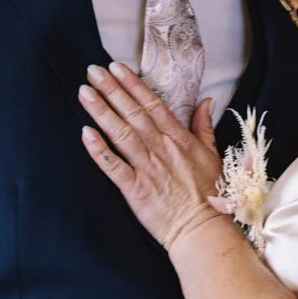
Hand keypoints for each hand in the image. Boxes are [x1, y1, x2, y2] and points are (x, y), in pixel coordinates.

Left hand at [78, 63, 227, 249]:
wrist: (203, 230)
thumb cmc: (210, 194)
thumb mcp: (213, 155)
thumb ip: (204, 127)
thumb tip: (206, 101)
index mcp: (180, 139)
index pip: (152, 105)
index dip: (133, 85)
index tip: (117, 68)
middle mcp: (161, 149)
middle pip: (132, 113)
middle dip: (111, 90)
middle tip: (93, 71)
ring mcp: (147, 168)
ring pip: (120, 134)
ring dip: (101, 112)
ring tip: (84, 93)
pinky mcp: (135, 189)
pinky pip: (114, 166)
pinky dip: (99, 150)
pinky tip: (85, 133)